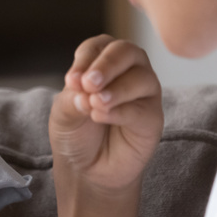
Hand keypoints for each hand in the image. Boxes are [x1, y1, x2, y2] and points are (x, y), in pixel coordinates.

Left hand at [49, 35, 163, 195]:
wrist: (86, 169)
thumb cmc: (77, 132)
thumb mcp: (63, 112)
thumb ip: (73, 97)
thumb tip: (86, 89)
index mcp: (103, 60)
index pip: (98, 47)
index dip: (85, 60)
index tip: (71, 81)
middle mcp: (129, 69)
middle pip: (126, 51)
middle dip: (106, 65)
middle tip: (88, 84)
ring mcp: (144, 92)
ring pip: (140, 78)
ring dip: (116, 89)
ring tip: (94, 103)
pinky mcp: (152, 118)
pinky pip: (141, 109)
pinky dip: (120, 111)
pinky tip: (100, 117)